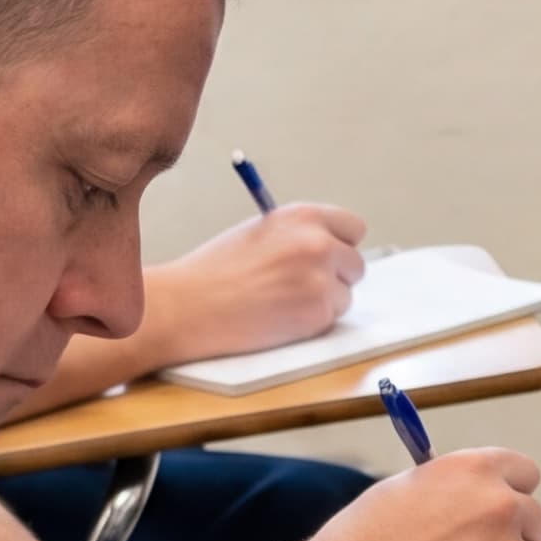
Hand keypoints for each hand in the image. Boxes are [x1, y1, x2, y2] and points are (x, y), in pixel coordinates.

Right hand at [148, 205, 365, 364]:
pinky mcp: (316, 313)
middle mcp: (319, 243)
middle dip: (335, 276)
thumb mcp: (260, 233)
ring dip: (322, 302)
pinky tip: (277, 319)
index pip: (353, 228)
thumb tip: (334, 245)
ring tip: (280, 304)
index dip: (340, 244)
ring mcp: (320, 279)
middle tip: (300, 287)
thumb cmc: (215, 270)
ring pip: (344, 294)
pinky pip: (330, 318)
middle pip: (355, 263)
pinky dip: (310, 323)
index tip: (329, 257)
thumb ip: (300, 234)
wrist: (185, 307)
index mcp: (304, 217)